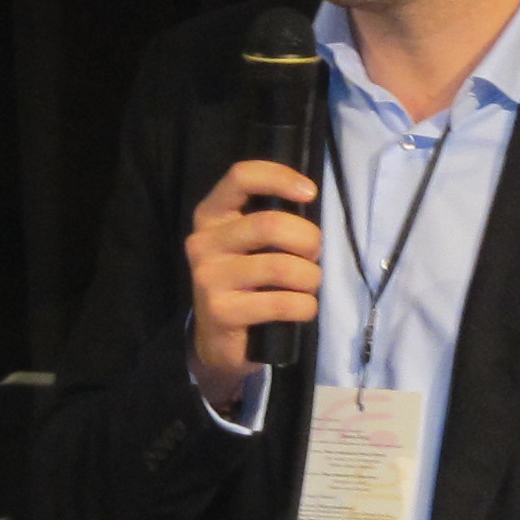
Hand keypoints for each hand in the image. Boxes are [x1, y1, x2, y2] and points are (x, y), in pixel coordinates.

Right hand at [187, 160, 323, 408]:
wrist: (217, 342)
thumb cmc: (246, 283)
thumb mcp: (250, 246)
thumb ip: (270, 222)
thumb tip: (309, 204)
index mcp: (211, 216)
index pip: (241, 177)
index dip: (280, 177)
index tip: (310, 192)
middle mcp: (204, 243)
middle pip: (270, 224)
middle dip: (309, 240)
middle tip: (315, 257)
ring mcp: (209, 278)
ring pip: (281, 267)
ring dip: (311, 278)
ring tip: (309, 287)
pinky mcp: (221, 312)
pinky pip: (281, 303)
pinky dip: (305, 306)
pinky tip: (303, 310)